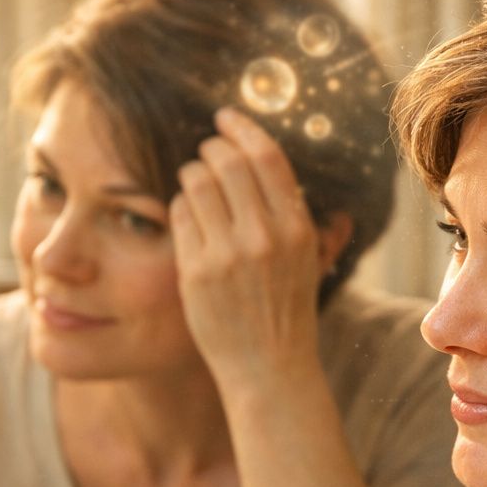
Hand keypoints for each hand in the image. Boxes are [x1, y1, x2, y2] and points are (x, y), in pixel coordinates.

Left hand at [169, 108, 323, 386]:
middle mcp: (264, 237)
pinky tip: (187, 217)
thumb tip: (274, 162)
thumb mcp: (307, 261)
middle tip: (204, 152)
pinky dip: (179, 207)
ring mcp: (227, 254)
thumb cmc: (287, 312)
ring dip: (190, 174)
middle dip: (210, 148)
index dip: (242, 128)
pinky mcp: (196, 271)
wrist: (269, 368)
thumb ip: (297, 215)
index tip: (225, 118)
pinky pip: (178, 214)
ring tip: (193, 184)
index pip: (267, 156)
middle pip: (226, 161)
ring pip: (196, 182)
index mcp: (297, 229)